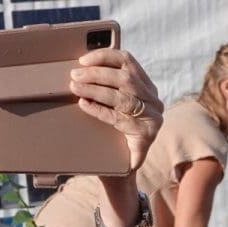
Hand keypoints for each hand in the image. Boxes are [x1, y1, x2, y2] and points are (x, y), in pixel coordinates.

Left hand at [69, 48, 162, 173]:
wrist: (121, 168)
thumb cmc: (112, 132)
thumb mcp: (112, 104)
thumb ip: (105, 86)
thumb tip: (79, 67)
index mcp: (146, 87)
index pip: (127, 61)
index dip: (104, 56)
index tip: (82, 60)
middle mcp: (153, 100)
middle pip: (125, 79)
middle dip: (97, 74)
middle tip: (74, 76)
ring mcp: (153, 119)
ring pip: (123, 98)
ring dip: (95, 90)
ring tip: (75, 88)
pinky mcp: (146, 135)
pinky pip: (119, 118)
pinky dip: (99, 110)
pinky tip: (84, 105)